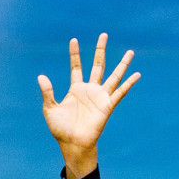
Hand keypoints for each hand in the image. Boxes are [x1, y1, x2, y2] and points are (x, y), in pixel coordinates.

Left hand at [39, 33, 137, 178]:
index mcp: (76, 89)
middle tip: (103, 34)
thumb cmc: (60, 128)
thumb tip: (41, 76)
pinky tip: (137, 74)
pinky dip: (128, 83)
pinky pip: (120, 92)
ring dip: (122, 64)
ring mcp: (100, 97)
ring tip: (130, 52)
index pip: (76, 67)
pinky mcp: (107, 106)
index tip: (73, 39)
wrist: (72, 143)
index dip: (75, 54)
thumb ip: (47, 92)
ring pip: (113, 76)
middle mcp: (90, 90)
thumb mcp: (50, 108)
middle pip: (97, 65)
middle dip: (100, 50)